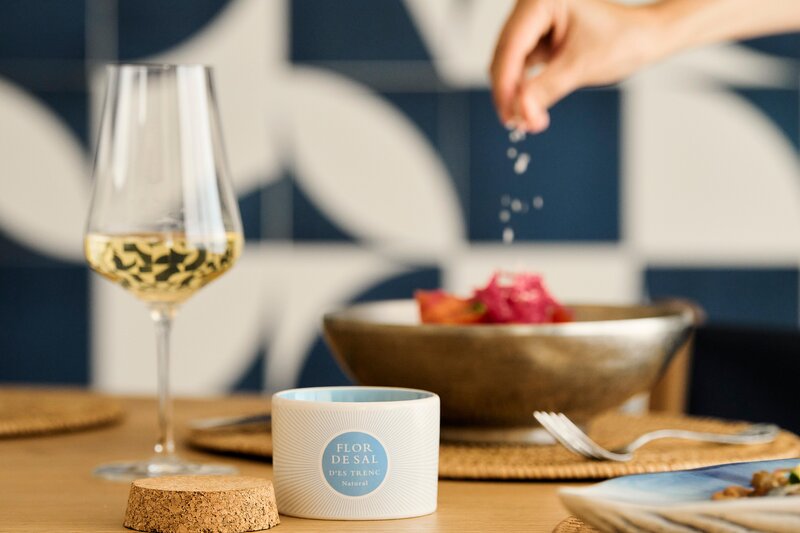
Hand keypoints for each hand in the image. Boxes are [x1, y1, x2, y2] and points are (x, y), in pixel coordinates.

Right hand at [490, 0, 657, 132]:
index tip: (508, 113)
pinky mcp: (537, 37)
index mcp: (543, 0)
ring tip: (525, 119)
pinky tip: (528, 106)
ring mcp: (534, 21)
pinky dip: (523, 87)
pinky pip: (520, 65)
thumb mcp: (581, 67)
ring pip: (509, 62)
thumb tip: (521, 112)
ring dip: (514, 92)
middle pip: (504, 54)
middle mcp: (533, 7)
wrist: (644, 37)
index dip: (506, 83)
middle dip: (508, 91)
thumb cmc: (623, 38)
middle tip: (515, 122)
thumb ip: (546, 89)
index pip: (512, 45)